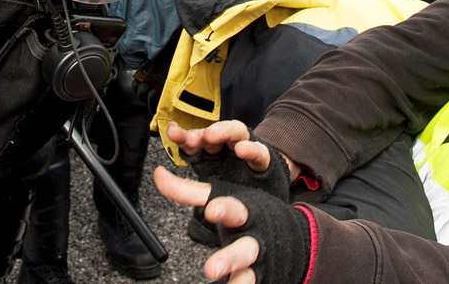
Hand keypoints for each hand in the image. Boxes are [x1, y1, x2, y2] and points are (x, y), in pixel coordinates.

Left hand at [154, 169, 312, 283]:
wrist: (289, 240)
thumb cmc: (249, 216)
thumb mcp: (221, 200)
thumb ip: (188, 191)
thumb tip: (158, 175)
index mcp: (239, 204)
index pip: (225, 192)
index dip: (219, 193)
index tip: (210, 203)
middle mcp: (251, 221)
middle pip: (238, 213)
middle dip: (226, 211)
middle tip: (213, 210)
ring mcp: (258, 246)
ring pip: (245, 250)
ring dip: (230, 258)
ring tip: (211, 269)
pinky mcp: (260, 270)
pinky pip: (249, 278)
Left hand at [168, 121, 298, 196]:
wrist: (268, 211)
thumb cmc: (235, 200)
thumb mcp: (207, 196)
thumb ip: (181, 189)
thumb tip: (157, 174)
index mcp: (211, 159)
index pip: (194, 144)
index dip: (183, 137)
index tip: (173, 133)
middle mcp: (227, 151)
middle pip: (214, 135)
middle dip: (203, 133)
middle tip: (193, 138)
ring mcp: (246, 153)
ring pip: (237, 133)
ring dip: (224, 131)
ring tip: (212, 135)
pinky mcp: (264, 162)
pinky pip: (260, 153)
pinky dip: (252, 150)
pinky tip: (242, 150)